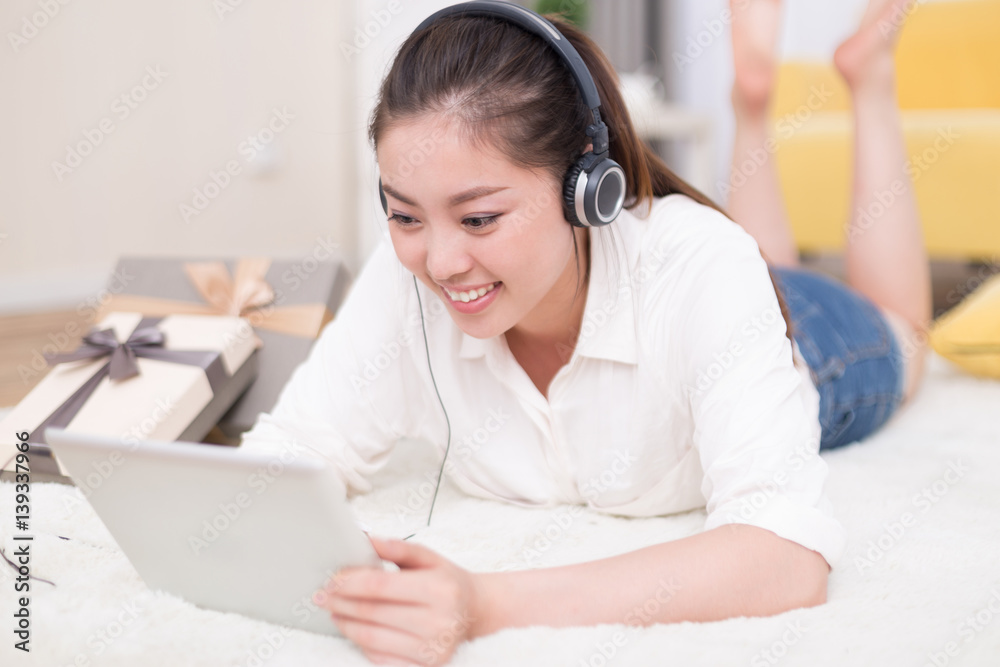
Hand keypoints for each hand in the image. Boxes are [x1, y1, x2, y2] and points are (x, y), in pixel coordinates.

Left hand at [315, 537, 483, 665]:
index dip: (349, 582)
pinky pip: (381, 658)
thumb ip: (397, 547)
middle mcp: (438, 621)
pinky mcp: (426, 666)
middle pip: (372, 612)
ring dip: (345, 624)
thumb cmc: (448, 582)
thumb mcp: (429, 557)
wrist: (476, 612)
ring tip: (333, 612)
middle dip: (341, 603)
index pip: (380, 586)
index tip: (331, 579)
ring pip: (372, 638)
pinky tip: (353, 629)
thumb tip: (364, 538)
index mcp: (439, 589)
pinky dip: (362, 643)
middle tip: (322, 596)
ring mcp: (432, 649)